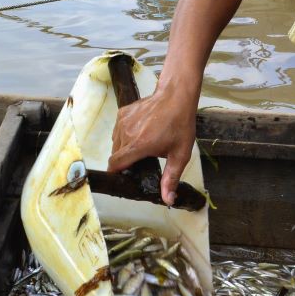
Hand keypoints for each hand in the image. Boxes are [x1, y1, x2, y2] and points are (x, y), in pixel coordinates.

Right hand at [107, 89, 195, 205]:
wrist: (176, 96)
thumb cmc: (180, 124)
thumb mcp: (180, 154)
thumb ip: (171, 178)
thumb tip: (168, 200)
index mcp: (139, 146)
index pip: (115, 165)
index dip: (116, 174)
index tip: (123, 177)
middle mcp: (126, 134)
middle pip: (116, 156)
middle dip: (124, 162)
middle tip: (140, 161)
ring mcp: (122, 122)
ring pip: (116, 143)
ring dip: (124, 148)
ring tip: (142, 146)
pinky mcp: (122, 113)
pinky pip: (118, 131)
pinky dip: (125, 135)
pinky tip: (140, 133)